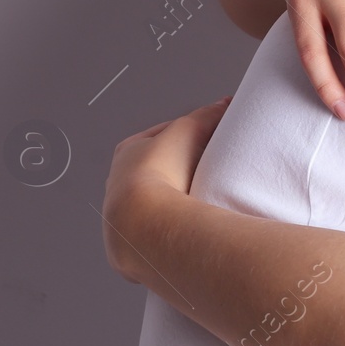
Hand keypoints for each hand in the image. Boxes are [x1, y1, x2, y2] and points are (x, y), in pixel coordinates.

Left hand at [101, 98, 228, 281]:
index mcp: (127, 152)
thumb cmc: (158, 174)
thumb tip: (224, 104)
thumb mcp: (188, 130)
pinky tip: (193, 223)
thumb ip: (207, 115)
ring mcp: (126, 213)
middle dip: (185, 169)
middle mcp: (120, 182)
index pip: (162, 137)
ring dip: (180, 199)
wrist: (144, 223)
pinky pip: (162, 227)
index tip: (211, 141)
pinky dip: (178, 223)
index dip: (190, 136)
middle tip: (212, 170)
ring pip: (160, 200)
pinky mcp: (135, 240)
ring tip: (205, 198)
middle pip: (161, 169)